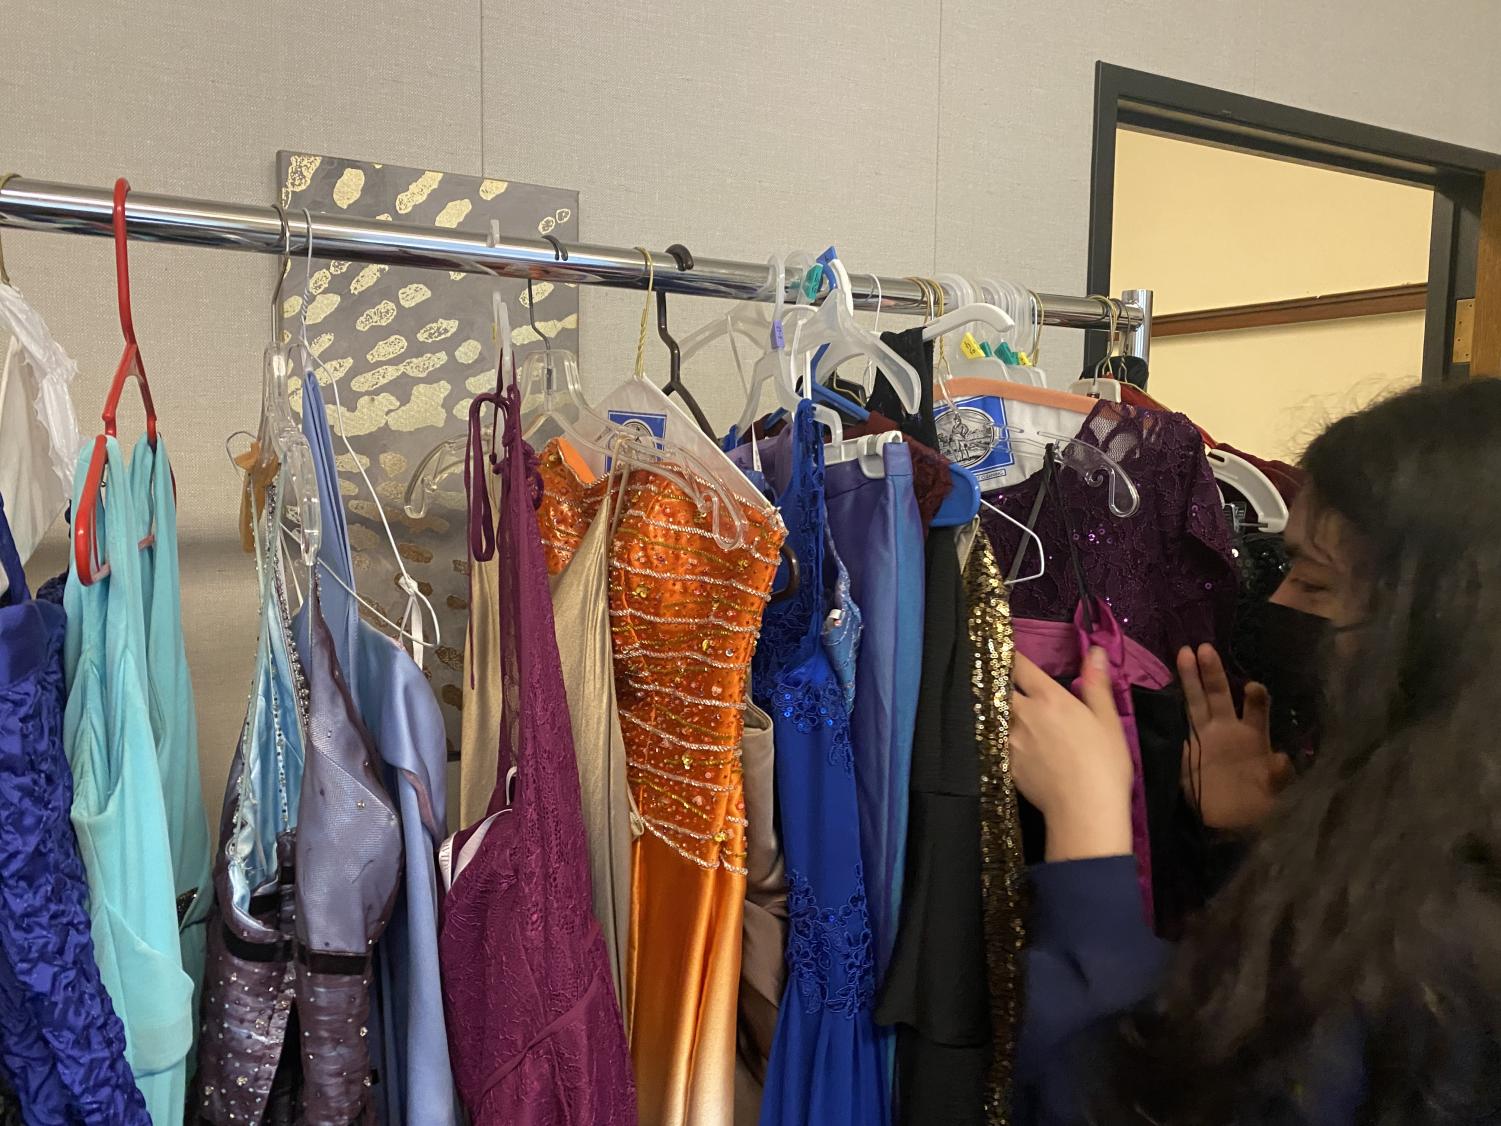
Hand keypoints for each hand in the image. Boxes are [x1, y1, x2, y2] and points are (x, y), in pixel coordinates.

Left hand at [1010, 647, 1133, 861]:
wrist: (1084, 810)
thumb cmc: (1103, 763)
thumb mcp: (1107, 720)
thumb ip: (1097, 684)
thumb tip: (1096, 651)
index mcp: (1049, 698)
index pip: (1020, 666)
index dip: (1010, 654)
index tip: (1004, 647)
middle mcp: (1024, 714)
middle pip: (999, 689)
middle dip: (997, 681)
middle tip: (998, 678)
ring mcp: (1011, 740)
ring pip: (995, 715)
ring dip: (998, 709)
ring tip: (1003, 709)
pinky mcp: (1005, 763)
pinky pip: (997, 742)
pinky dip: (1000, 736)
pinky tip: (1009, 742)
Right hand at [1178, 644, 1292, 831]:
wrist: (1229, 829)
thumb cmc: (1258, 807)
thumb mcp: (1277, 794)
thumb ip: (1280, 777)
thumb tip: (1282, 759)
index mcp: (1252, 737)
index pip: (1254, 709)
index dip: (1255, 698)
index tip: (1252, 688)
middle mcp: (1227, 732)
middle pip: (1218, 696)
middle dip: (1212, 673)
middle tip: (1203, 648)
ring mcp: (1204, 739)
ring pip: (1195, 703)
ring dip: (1191, 680)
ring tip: (1185, 652)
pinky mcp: (1185, 754)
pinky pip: (1176, 731)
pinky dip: (1170, 717)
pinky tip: (1161, 698)